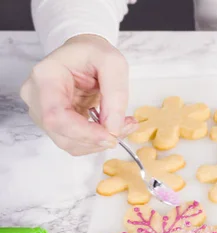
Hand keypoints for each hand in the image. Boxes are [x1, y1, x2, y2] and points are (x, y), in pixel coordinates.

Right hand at [20, 34, 136, 155]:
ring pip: (69, 142)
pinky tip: (112, 126)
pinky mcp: (53, 122)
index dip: (83, 132)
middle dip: (97, 138)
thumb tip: (113, 128)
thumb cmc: (94, 53)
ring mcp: (41, 112)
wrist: (83, 53)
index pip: (55, 116)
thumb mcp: (113, 63)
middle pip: (61, 133)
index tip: (111, 135)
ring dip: (99, 142)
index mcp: (45, 76)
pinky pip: (74, 140)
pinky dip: (96, 140)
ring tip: (124, 125)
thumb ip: (116, 94)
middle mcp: (35, 96)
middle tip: (127, 127)